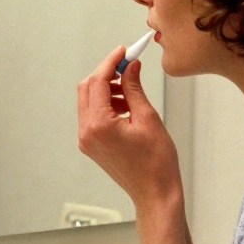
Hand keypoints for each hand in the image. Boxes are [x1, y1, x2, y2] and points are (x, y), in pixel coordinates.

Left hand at [76, 47, 181, 208]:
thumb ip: (134, 88)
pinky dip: (105, 105)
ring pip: (88, 101)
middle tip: (128, 67)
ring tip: (130, 91)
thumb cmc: (156, 162)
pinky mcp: (91, 145)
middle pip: (87, 88)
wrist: (154, 193)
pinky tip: (125, 106)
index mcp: (99, 125)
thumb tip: (130, 66)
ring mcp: (86, 140)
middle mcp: (86, 132)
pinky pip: (92, 116)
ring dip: (106, 89)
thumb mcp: (147, 118)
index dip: (111, 62)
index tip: (123, 51)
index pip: (98, 81)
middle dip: (106, 74)